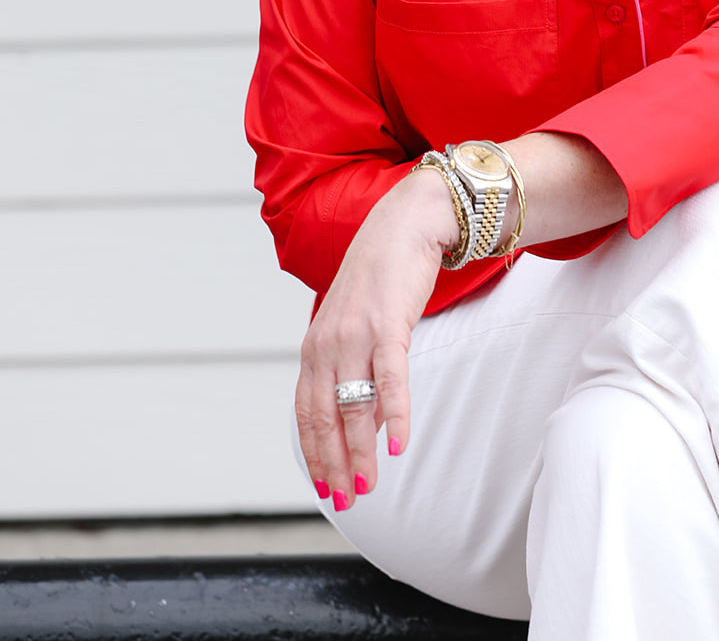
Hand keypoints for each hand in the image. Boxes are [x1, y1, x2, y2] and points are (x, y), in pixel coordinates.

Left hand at [294, 168, 457, 507]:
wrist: (405, 226)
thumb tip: (366, 427)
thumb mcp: (361, 330)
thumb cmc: (384, 280)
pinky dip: (394, 416)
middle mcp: (327, 344)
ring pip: (353, 407)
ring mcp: (355, 335)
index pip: (306, 413)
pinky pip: (389, 381)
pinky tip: (401, 445)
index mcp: (315, 347)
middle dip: (334, 464)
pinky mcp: (387, 325)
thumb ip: (357, 375)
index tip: (326, 489)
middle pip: (324, 417)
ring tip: (370, 485)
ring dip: (361, 452)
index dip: (314, 455)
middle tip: (346, 501)